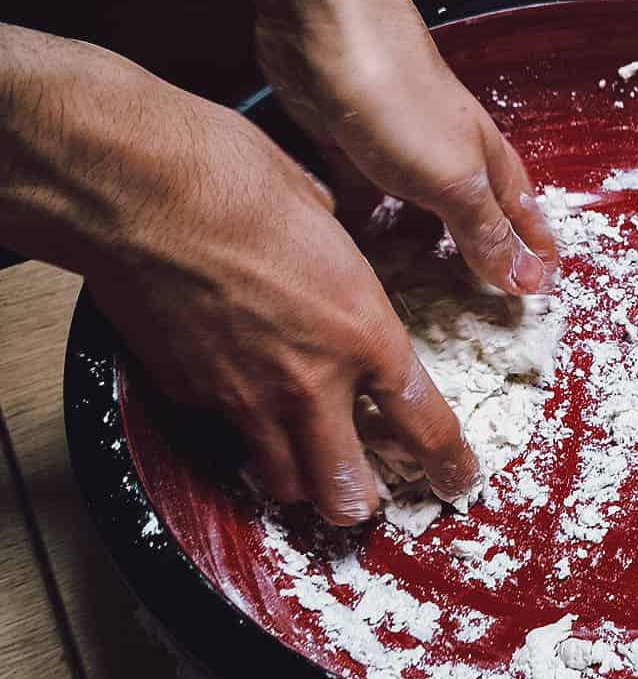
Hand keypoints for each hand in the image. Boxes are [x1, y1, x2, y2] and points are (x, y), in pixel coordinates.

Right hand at [0, 29, 477, 523]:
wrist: (139, 188)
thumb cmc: (233, 177)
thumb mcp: (323, 215)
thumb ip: (342, 266)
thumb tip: (335, 265)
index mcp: (364, 333)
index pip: (424, 426)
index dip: (448, 464)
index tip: (458, 481)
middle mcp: (309, 383)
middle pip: (346, 493)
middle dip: (359, 501)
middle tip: (363, 491)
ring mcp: (243, 398)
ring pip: (282, 483)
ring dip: (298, 480)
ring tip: (302, 462)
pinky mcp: (187, 394)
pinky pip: (221, 432)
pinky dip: (234, 429)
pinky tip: (232, 394)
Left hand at [254, 0, 558, 294]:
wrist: (326, 27)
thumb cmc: (397, 93)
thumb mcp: (454, 180)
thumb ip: (485, 230)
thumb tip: (525, 278)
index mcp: (483, 161)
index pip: (521, 214)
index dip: (534, 249)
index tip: (545, 284)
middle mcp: (446, 154)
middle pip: (474, 211)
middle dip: (485, 249)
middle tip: (492, 290)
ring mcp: (395, 147)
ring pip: (418, 208)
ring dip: (424, 242)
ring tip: (427, 280)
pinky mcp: (346, 142)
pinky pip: (363, 195)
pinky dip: (365, 221)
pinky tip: (356, 242)